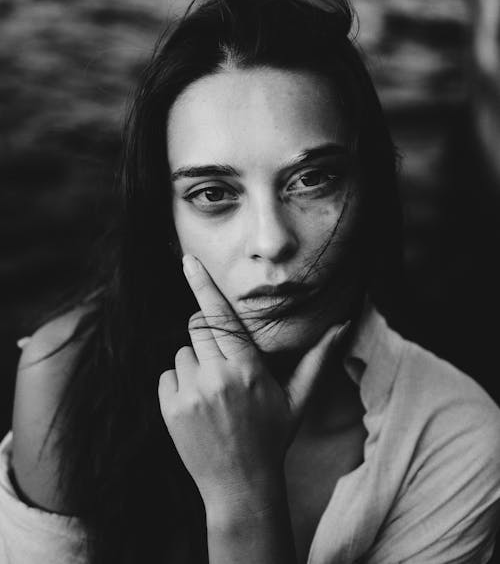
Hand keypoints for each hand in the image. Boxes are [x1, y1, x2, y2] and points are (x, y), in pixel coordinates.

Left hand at [158, 255, 348, 511]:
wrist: (240, 487)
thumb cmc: (272, 438)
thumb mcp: (298, 399)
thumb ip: (317, 358)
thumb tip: (342, 324)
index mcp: (248, 369)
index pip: (222, 316)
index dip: (203, 284)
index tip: (188, 259)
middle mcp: (217, 377)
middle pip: (198, 327)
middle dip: (208, 334)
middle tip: (223, 360)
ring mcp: (191, 394)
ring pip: (183, 351)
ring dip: (196, 362)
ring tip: (214, 392)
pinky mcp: (170, 408)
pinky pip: (169, 374)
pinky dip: (180, 382)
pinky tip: (198, 405)